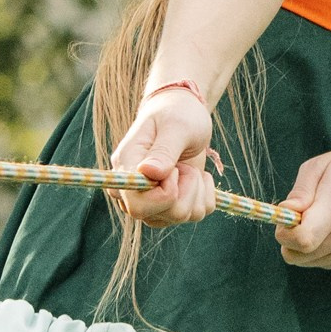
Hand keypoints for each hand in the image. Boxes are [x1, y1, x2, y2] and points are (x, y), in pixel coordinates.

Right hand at [110, 88, 216, 229]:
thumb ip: (164, 151)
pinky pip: (197, 215)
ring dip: (195, 189)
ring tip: (186, 166)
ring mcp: (151, 202)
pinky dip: (205, 193)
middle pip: (156, 217)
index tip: (175, 170)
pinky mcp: (171, 206)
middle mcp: (132, 191)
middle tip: (182, 165)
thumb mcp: (176, 127)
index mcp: (125, 167)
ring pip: (180, 217)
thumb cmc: (177, 114)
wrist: (185, 114)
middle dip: (183, 191)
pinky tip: (196, 175)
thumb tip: (149, 173)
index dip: (164, 194)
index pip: (136, 204)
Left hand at [276, 141, 330, 271]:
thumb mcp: (321, 166)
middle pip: (300, 256)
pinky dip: (322, 250)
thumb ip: (299, 191)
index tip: (287, 220)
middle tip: (304, 218)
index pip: (302, 240)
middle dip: (292, 240)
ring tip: (325, 221)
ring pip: (310, 262)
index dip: (285, 234)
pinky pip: (326, 263)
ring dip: (308, 246)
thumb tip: (285, 214)